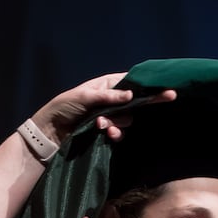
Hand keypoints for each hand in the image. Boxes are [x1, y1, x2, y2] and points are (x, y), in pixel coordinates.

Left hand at [32, 74, 175, 143]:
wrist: (49, 132)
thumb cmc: (63, 107)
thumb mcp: (84, 97)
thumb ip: (108, 96)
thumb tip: (131, 94)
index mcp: (106, 85)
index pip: (132, 82)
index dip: (149, 87)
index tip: (168, 90)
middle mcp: (111, 100)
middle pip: (134, 103)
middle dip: (132, 109)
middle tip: (147, 105)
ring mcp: (109, 116)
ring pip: (126, 120)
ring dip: (117, 124)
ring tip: (101, 126)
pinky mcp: (105, 132)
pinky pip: (119, 133)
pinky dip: (115, 134)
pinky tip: (107, 135)